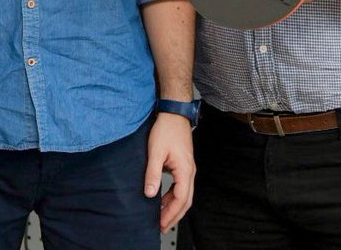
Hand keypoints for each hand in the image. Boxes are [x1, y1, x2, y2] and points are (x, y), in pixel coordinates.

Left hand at [144, 113, 195, 232]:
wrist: (173, 113)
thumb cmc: (166, 129)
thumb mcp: (155, 152)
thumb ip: (152, 173)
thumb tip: (150, 193)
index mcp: (185, 170)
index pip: (181, 199)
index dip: (171, 213)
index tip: (161, 223)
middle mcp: (190, 171)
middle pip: (186, 200)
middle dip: (174, 215)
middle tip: (162, 227)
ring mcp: (188, 168)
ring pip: (184, 194)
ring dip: (173, 207)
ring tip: (161, 217)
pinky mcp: (183, 165)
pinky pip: (181, 186)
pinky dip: (173, 196)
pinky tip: (162, 199)